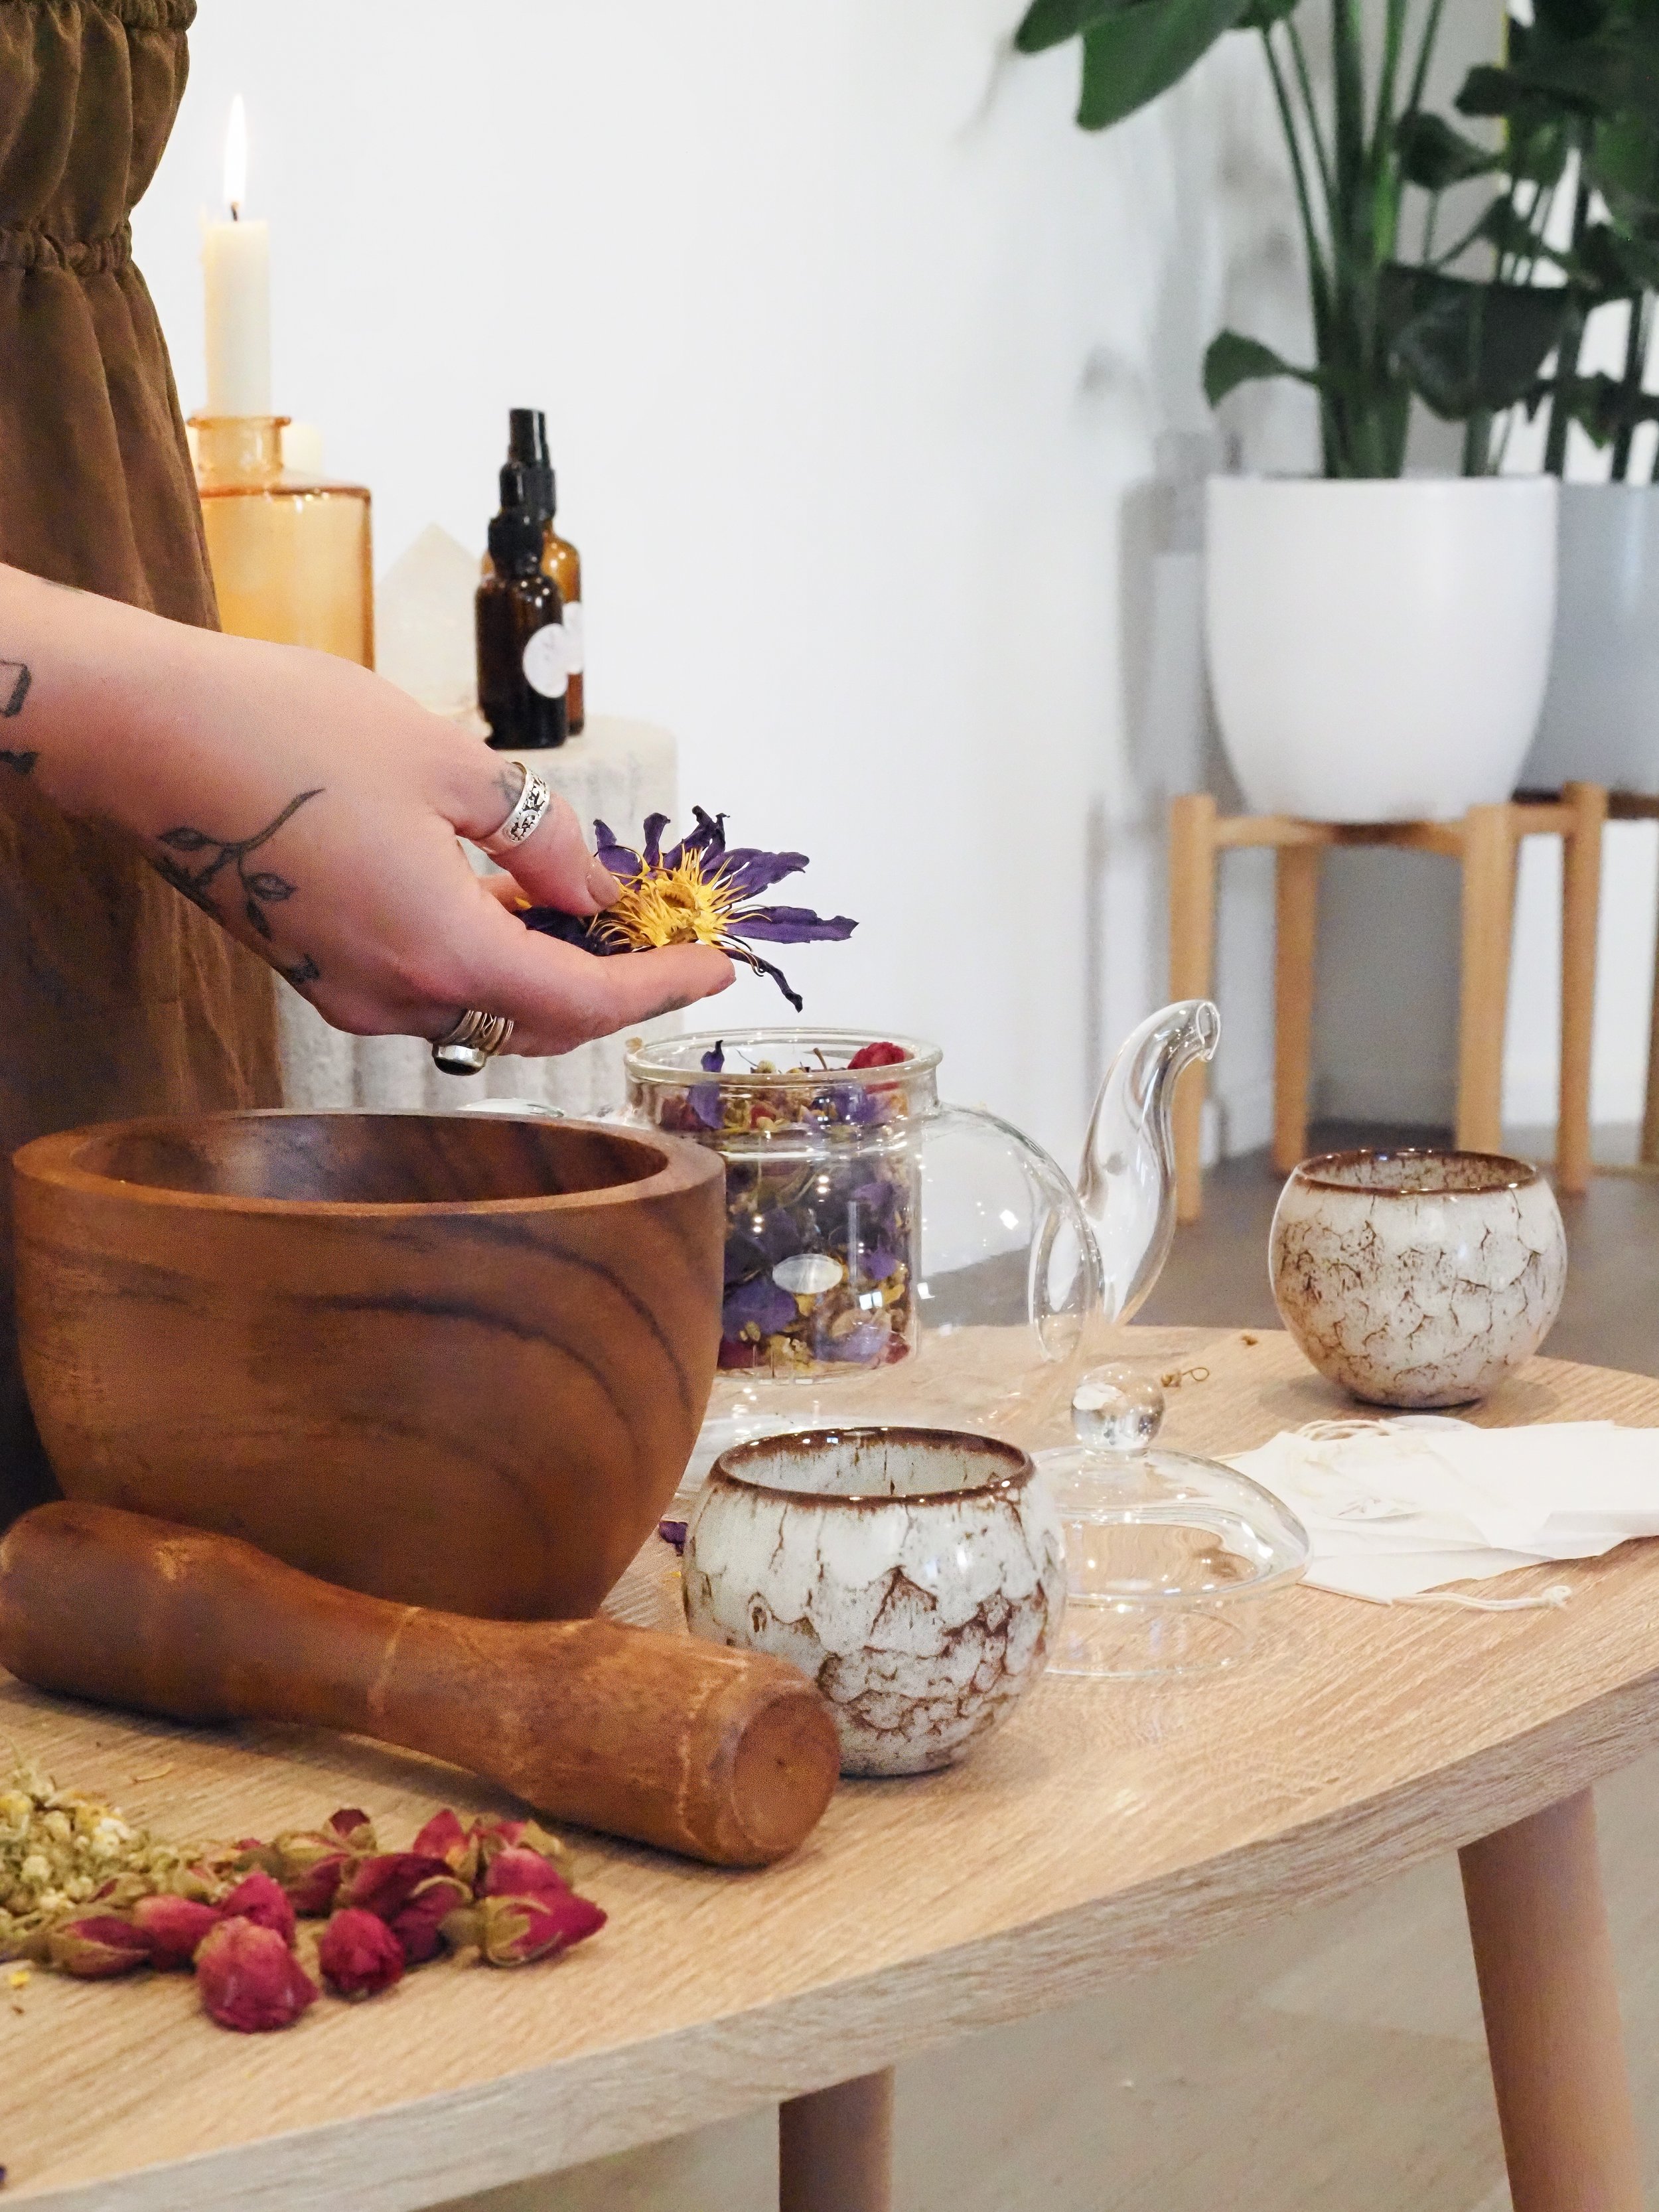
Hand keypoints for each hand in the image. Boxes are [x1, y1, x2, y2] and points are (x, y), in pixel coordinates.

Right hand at [1, 569, 732, 1054]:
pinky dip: (482, 957)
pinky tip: (503, 900)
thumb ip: (535, 836)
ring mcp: (347, 992)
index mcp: (443, 952)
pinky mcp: (315, 969)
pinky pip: (426, 986)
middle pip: (536, 1020)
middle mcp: (396, 997)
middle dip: (608, 984)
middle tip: (659, 935)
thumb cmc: (289, 732)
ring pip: (480, 1008)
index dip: (661, 986)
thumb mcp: (445, 765)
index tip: (716, 965)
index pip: (586, 999)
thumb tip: (589, 885)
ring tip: (591, 908)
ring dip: (543, 969)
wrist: (141, 736)